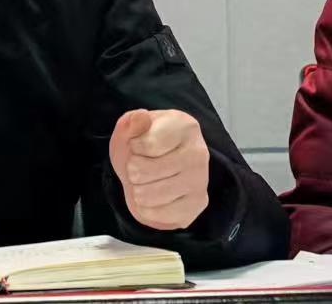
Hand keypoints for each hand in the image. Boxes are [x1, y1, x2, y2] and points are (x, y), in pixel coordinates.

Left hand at [109, 108, 209, 230]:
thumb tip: (141, 118)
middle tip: (138, 167)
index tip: (138, 145)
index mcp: (185, 126)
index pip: (146, 145)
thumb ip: (132, 122)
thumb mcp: (131, 129)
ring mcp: (201, 180)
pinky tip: (152, 197)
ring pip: (150, 195)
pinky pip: (160, 214)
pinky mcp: (198, 204)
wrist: (156, 167)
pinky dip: (147, 209)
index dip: (133, 147)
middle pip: (144, 171)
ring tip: (144, 182)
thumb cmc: (143, 144)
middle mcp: (198, 152)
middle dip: (132, 170)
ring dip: (138, 191)